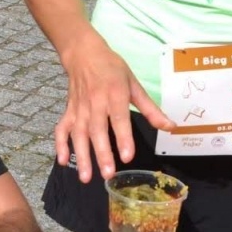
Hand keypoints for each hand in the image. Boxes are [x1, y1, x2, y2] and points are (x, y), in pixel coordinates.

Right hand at [55, 37, 174, 182]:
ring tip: (86, 177)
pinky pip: (62, 129)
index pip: (119, 118)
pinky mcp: (69, 111)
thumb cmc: (112, 69)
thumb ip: (150, 109)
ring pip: (79, 134)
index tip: (127, 156)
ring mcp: (79, 108)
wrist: (83, 53)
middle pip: (97, 130)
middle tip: (108, 174)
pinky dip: (60, 145)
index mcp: (115, 94)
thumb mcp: (134, 84)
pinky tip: (63, 161)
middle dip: (102, 153)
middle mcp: (95, 102)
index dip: (123, 138)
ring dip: (81, 155)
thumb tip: (171, 127)